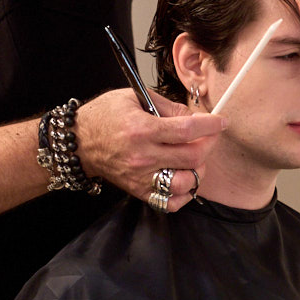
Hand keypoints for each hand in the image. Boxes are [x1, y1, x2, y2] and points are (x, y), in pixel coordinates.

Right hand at [76, 88, 223, 211]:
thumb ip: (167, 106)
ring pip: (185, 182)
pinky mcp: (139, 191)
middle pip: (192, 157)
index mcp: (142, 129)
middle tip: (209, 136)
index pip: (187, 130)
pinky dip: (184, 192)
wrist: (78, 143)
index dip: (210, 126)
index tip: (220, 121)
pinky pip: (171, 202)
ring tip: (194, 157)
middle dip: (209, 144)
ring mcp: (141, 177)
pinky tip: (183, 176)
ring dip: (198, 169)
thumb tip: (194, 116)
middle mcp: (143, 156)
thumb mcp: (134, 97)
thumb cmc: (105, 116)